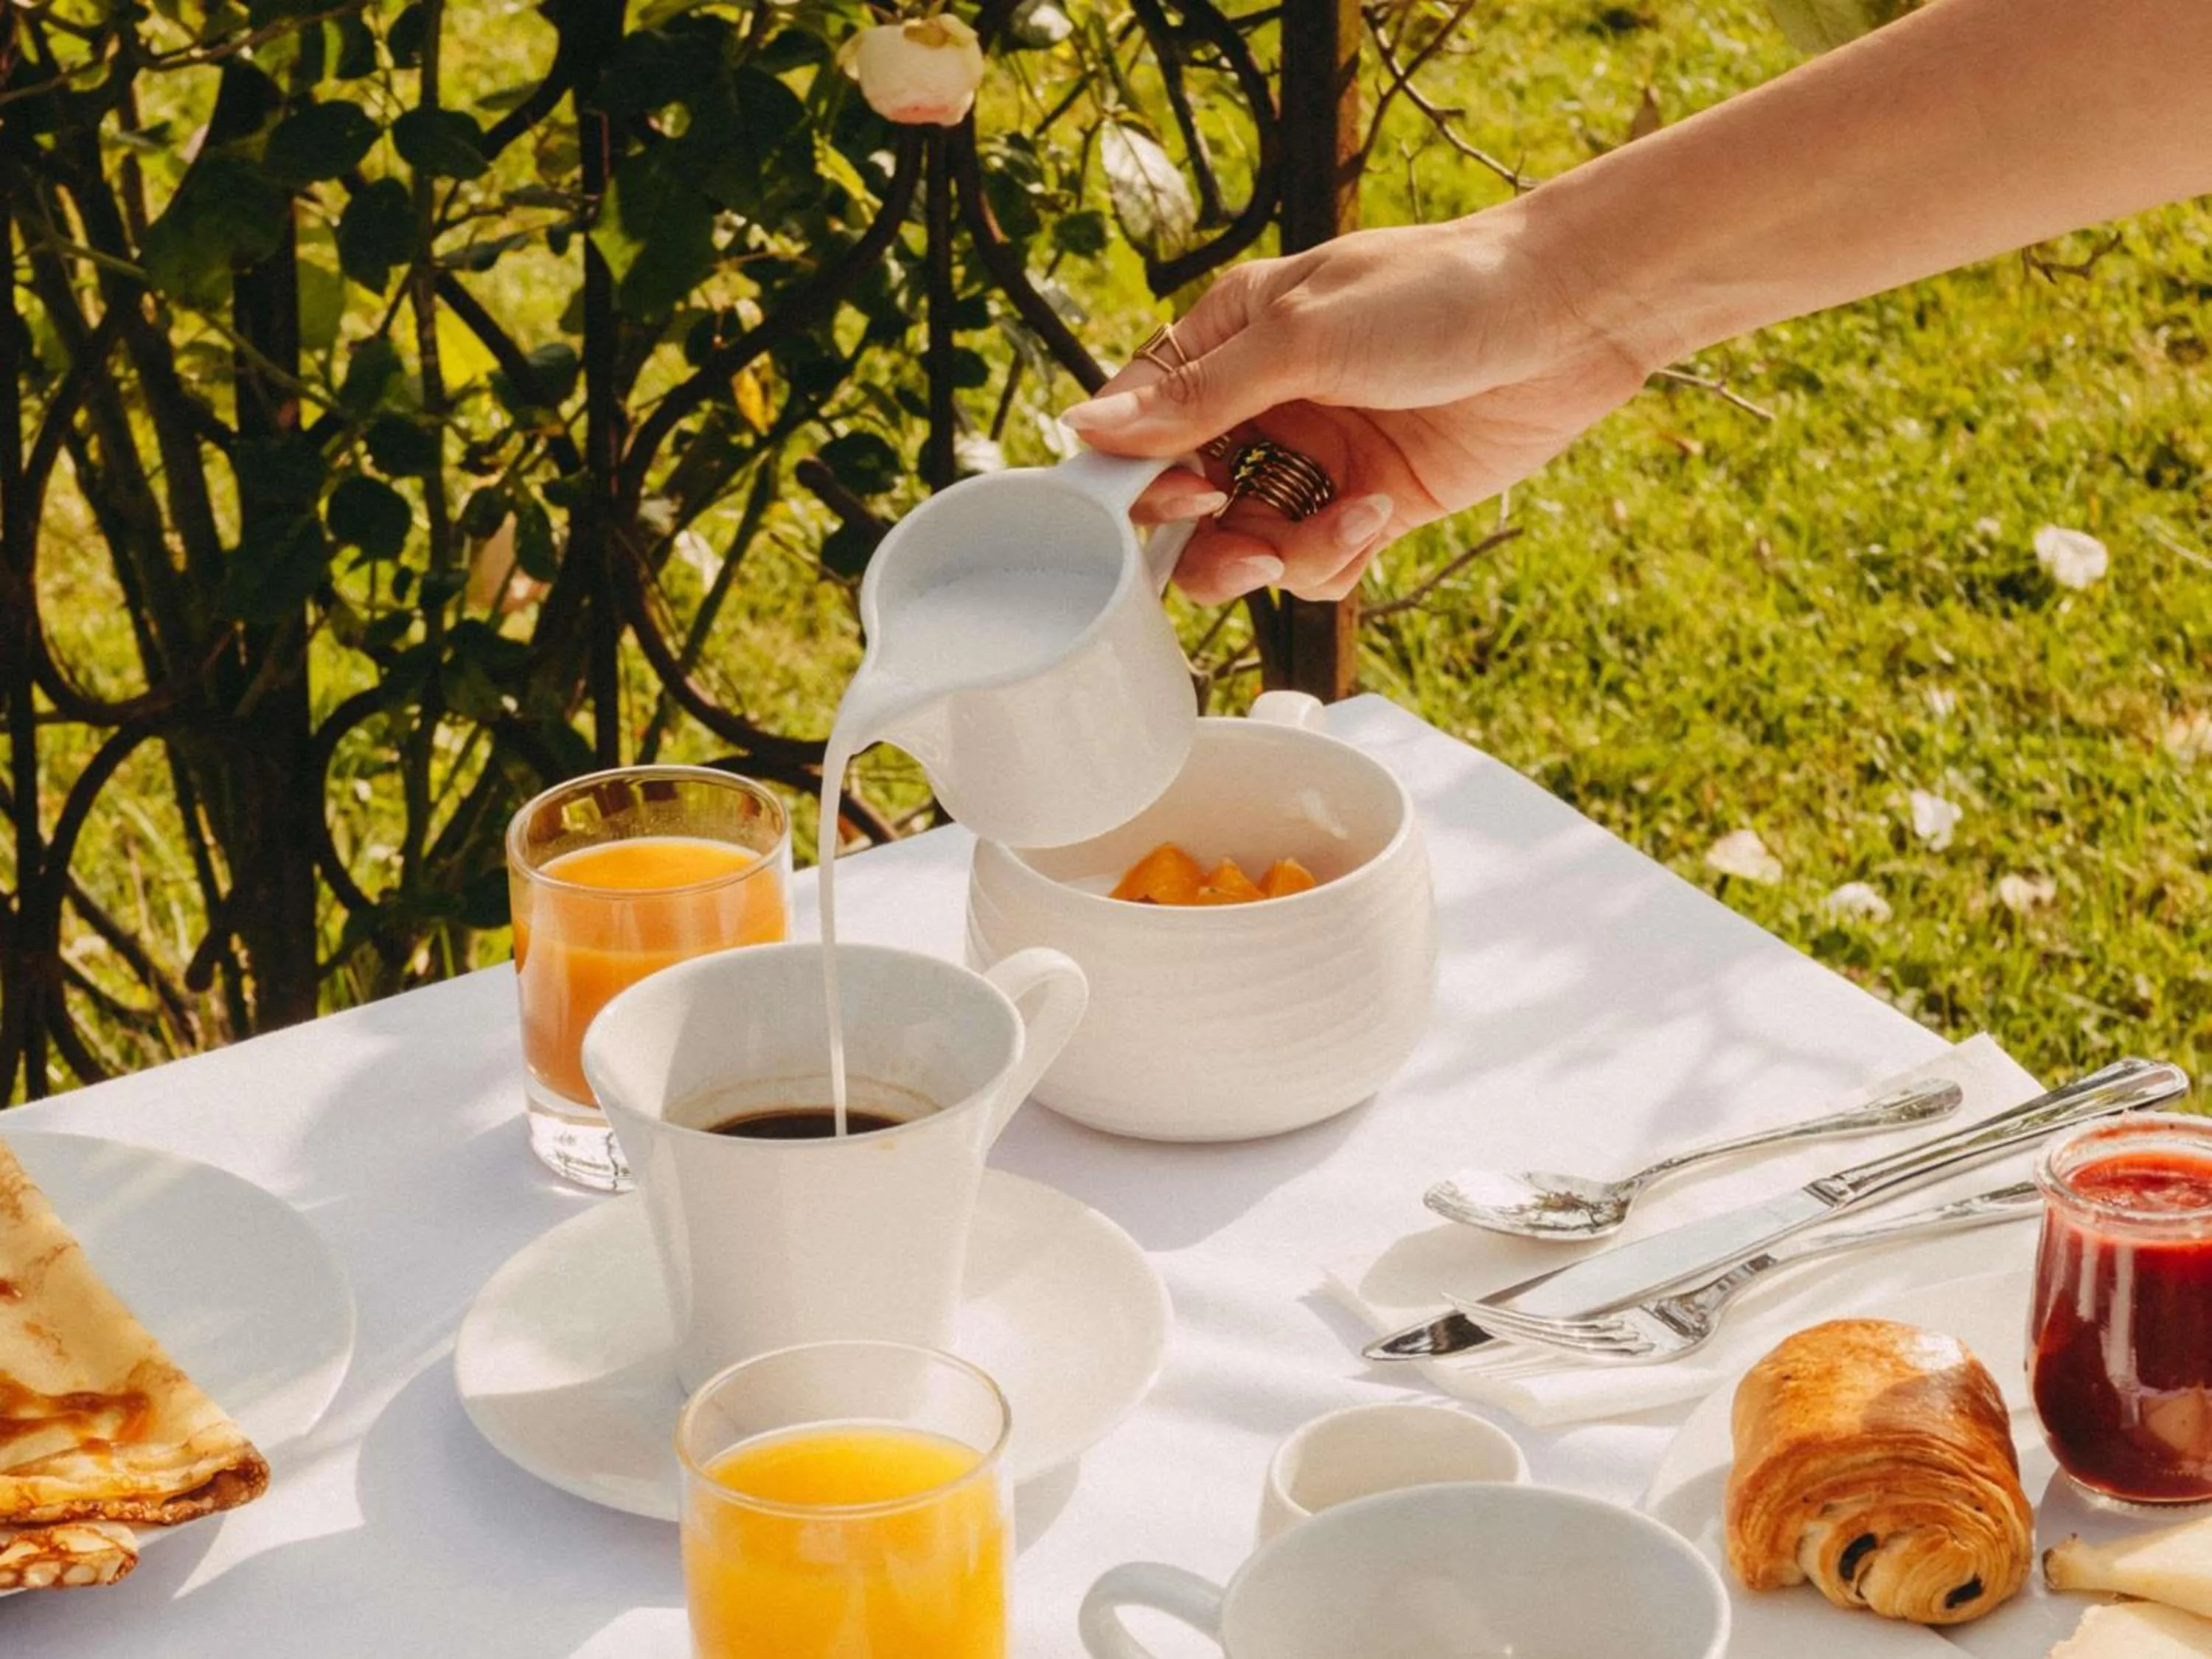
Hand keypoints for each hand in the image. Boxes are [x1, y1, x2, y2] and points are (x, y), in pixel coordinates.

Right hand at [1063, 205, 1659, 603]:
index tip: (1185, 498)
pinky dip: (1335, 557)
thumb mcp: (1303, 339)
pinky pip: (1315, 562)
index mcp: (1226, 341)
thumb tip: (1083, 429)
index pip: (1139, 427)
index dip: (1138, 481)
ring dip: (1285, 554)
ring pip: (1249, 546)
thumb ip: (1196, 396)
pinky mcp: (1368, 504)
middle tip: (1250, 546)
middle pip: (1184, 506)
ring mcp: (1315, 458)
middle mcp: (1261, 404)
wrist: (1568, 316)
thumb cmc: (1440, 294)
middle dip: (1210, 541)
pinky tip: (1379, 515)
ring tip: (1344, 524)